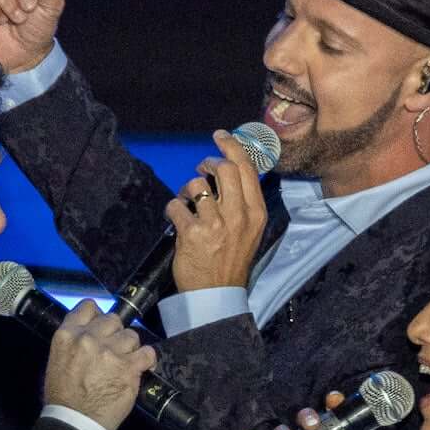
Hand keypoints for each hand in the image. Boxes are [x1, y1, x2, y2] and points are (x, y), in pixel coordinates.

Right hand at [43, 301, 155, 429]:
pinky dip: (147, 360)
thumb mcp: (56, 360)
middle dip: (116, 334)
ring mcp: (110, 352)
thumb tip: (90, 333)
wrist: (75, 421)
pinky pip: (147, 352)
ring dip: (131, 348)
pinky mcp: (129, 367)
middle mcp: (89, 338)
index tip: (103, 326)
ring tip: (125, 363)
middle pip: (113, 320)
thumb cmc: (63, 396)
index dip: (99, 315)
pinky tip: (142, 367)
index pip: (88, 307)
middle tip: (114, 350)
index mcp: (67, 335)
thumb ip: (74, 342)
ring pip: (132, 336)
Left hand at [166, 131, 269, 291]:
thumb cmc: (232, 260)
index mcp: (256, 212)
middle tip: (200, 168)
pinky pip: (176, 205)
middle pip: (223, 168)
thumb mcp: (251, 230)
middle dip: (207, 162)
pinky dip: (173, 208)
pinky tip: (177, 218)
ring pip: (196, 184)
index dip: (232, 146)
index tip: (220, 136)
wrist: (218, 294)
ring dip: (187, 188)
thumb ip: (243, 202)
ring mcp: (215, 224)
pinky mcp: (192, 234)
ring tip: (187, 200)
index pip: (246, 168)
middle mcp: (238, 215)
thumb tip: (228, 170)